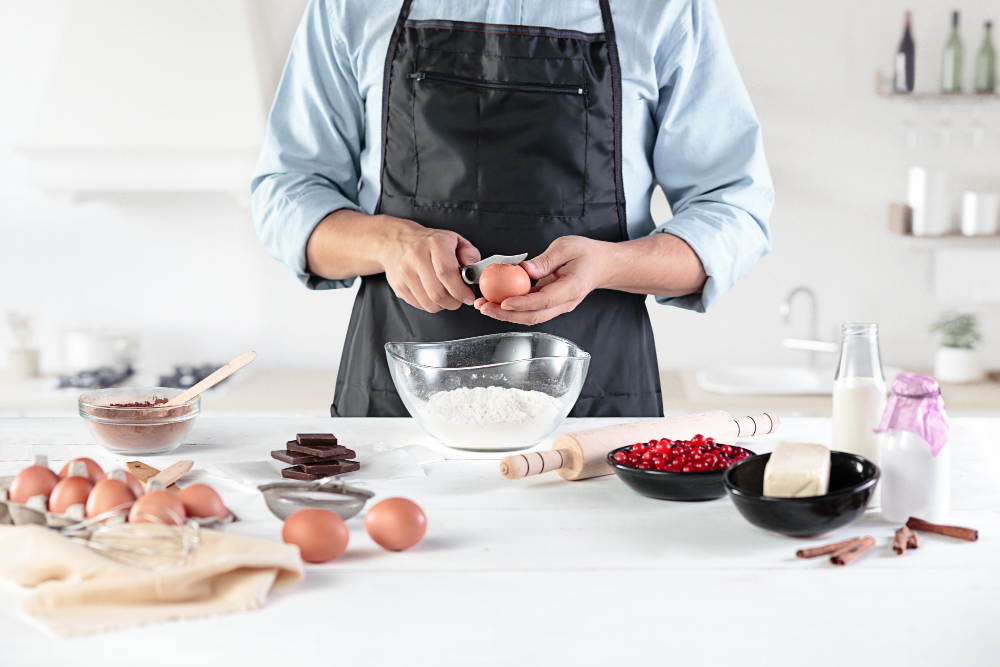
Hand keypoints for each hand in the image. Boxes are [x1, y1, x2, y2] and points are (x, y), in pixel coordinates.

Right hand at [378, 217, 480, 311]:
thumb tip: (473, 268)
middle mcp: (416, 256)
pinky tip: (432, 294)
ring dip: (442, 306)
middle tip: (459, 299)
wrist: (395, 240)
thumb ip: (469, 253)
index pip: (446, 273)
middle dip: (454, 302)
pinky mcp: (397, 285)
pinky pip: (419, 305)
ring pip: (428, 303)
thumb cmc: (429, 242)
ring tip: (447, 297)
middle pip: (437, 293)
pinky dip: (430, 305)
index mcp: (434, 243)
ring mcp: (404, 272)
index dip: (460, 290)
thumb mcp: (453, 239)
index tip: (468, 297)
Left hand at [475, 236, 609, 324]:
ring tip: (483, 305)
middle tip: (484, 307)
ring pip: (530, 316)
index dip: (522, 303)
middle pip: (533, 316)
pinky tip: (495, 301)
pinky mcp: (550, 304)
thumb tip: (523, 270)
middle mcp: (565, 302)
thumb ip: (545, 260)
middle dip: (506, 314)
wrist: (602, 265)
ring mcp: (557, 306)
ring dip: (505, 314)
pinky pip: (530, 309)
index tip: (503, 301)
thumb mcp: (566, 247)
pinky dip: (512, 308)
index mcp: (572, 288)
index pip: (544, 300)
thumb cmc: (587, 254)